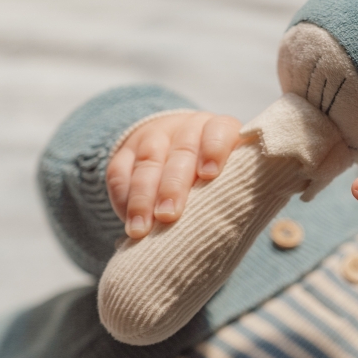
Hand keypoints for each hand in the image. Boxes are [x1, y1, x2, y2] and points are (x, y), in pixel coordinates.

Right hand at [107, 112, 242, 238]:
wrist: (181, 152)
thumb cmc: (220, 175)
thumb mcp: (233, 174)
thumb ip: (237, 186)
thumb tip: (238, 220)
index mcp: (220, 129)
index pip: (218, 130)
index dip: (214, 149)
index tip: (210, 174)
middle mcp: (187, 128)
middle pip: (180, 151)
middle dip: (173, 185)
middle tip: (169, 214)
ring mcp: (154, 137)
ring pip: (147, 162)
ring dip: (143, 197)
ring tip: (142, 229)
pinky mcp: (126, 152)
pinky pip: (119, 172)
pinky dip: (123, 198)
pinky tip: (128, 220)